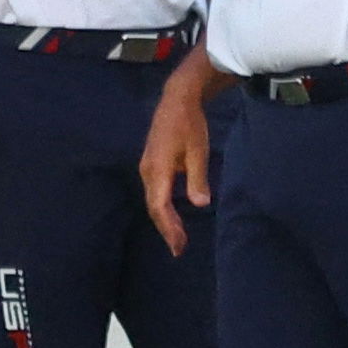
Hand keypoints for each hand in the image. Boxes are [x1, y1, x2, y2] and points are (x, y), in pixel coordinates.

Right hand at [139, 76, 211, 257]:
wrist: (177, 99)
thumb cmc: (190, 124)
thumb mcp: (198, 151)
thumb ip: (197, 179)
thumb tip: (200, 204)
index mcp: (158, 168)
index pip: (159, 206)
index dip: (168, 228)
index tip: (179, 246)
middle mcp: (148, 169)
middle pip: (153, 206)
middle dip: (166, 228)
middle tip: (179, 249)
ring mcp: (147, 165)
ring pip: (152, 199)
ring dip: (164, 219)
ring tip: (177, 237)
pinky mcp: (150, 162)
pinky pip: (154, 190)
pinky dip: (162, 206)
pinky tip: (172, 214)